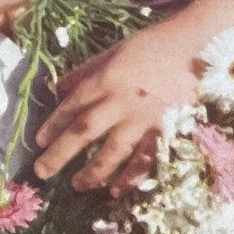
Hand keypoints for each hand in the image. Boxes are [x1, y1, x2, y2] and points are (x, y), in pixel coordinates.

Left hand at [33, 0, 233, 193]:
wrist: (193, 44)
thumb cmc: (151, 45)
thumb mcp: (113, 51)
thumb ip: (85, 71)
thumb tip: (57, 89)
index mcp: (106, 78)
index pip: (71, 106)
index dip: (52, 125)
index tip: (39, 142)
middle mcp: (121, 101)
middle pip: (83, 133)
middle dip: (59, 155)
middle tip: (41, 172)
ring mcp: (144, 118)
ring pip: (112, 152)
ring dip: (91, 172)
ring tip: (77, 185)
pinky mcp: (166, 129)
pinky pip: (146, 159)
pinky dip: (130, 177)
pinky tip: (115, 190)